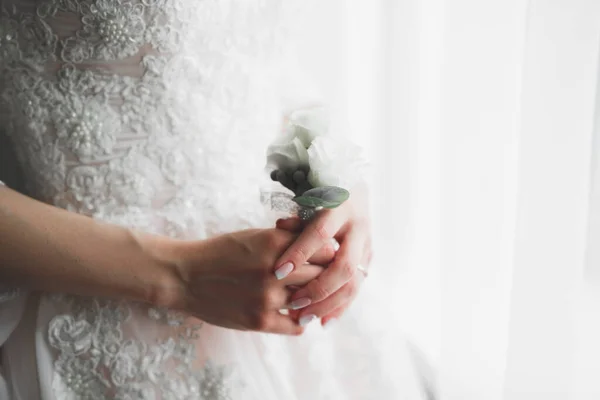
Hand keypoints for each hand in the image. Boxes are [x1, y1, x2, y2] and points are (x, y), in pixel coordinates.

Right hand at [154, 229, 334, 334]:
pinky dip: (300, 320)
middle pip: (323, 274)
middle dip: (326, 276)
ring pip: (310, 300)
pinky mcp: (259, 321)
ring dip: (313, 299)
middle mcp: (275, 269)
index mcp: (275, 242)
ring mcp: (268, 297)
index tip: (327, 258)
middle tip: (326, 278)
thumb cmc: (221, 252)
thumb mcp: (255, 235)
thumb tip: (324, 245)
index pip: (323, 248)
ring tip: (311, 296)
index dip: (329, 253)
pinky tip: (295, 313)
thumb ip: (287, 239)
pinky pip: (296, 326)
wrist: (185, 276)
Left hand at [272, 184, 372, 325]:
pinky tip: (323, 321)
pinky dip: (340, 307)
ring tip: (304, 318)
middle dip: (318, 288)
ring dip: (329, 304)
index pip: (320, 233)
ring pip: (353, 282)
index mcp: (340, 207)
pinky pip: (356, 289)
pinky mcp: (368, 260)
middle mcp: (358, 227)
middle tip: (293, 302)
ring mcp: (367, 245)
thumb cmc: (319, 196)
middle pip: (344, 266)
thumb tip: (279, 228)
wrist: (353, 189)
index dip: (299, 254)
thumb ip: (296, 220)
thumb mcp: (307, 201)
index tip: (278, 272)